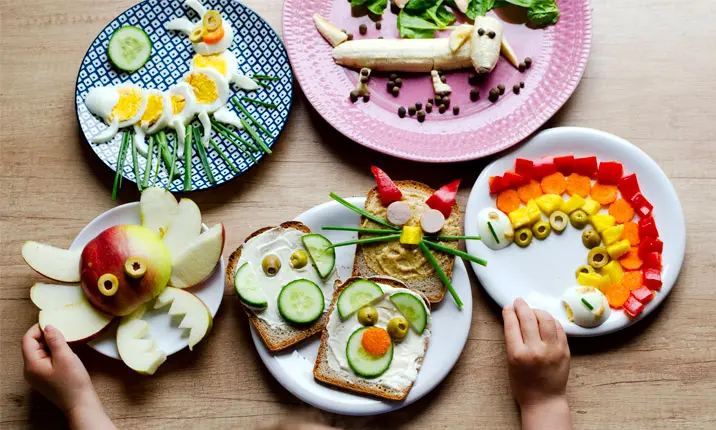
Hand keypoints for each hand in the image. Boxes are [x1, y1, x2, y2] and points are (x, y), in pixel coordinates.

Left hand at [22, 324, 114, 429]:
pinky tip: (65, 352)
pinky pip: (44, 359)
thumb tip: (48, 326)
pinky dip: (53, 352)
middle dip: (45, 336)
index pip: (27, 339)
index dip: (38, 328)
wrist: (80, 403)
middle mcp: (30, 370)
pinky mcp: (44, 377)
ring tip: (66, 342)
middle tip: (63, 331)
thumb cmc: (73, 381)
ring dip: (51, 344)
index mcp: (31, 364)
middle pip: (32, 345)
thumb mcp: (65, 357)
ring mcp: (36, 375)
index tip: (53, 322)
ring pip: (39, 352)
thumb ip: (55, 340)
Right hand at [503, 298, 571, 429]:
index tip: (508, 307)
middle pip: (528, 318)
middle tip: (519, 302)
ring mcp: (552, 350)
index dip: (509, 312)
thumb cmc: (524, 384)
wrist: (544, 400)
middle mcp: (536, 350)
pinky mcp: (565, 351)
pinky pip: (558, 328)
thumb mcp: (510, 362)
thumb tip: (513, 319)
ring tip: (533, 311)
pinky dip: (550, 321)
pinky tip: (545, 321)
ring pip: (546, 319)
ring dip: (537, 311)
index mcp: (518, 354)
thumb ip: (513, 340)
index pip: (512, 324)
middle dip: (521, 306)